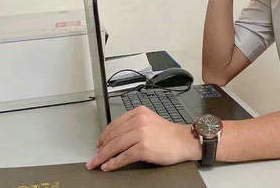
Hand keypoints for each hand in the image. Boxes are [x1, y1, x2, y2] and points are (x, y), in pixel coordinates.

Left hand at [86, 106, 200, 170]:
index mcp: (139, 112)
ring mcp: (140, 134)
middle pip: (113, 136)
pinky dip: (113, 163)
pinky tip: (108, 166)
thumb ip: (134, 125)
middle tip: (94, 157)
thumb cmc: (169, 134)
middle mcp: (139, 121)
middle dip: (100, 148)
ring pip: (115, 146)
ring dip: (103, 157)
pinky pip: (123, 157)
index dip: (104, 136)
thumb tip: (116, 138)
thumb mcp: (150, 121)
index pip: (115, 124)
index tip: (99, 144)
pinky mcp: (143, 148)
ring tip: (96, 163)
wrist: (185, 141)